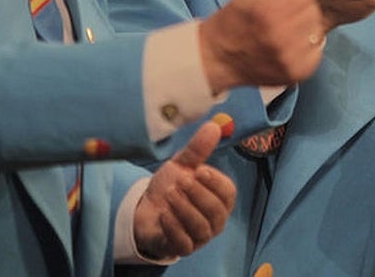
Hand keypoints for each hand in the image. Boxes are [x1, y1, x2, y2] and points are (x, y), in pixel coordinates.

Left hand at [132, 120, 236, 259]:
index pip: (228, 193)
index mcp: (221, 199)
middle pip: (215, 211)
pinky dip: (173, 227)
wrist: (146, 209)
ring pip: (200, 227)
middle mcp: (215, 220)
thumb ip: (198, 149)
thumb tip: (214, 126)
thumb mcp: (182, 165)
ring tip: (169, 194)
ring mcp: (200, 237)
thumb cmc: (171, 185)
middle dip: (197, 194)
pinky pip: (183, 242)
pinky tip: (163, 214)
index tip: (200, 170)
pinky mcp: (183, 249)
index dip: (215, 182)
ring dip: (184, 209)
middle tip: (180, 180)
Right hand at [198, 0, 323, 90]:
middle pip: (314, 10)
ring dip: (305, 28)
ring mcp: (290, 58)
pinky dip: (306, 48)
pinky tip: (289, 47)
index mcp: (269, 10)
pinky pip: (316, 51)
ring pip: (317, 30)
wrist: (217, 59)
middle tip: (282, 15)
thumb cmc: (234, 19)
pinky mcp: (297, 73)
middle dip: (301, 9)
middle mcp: (281, 36)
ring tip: (285, 31)